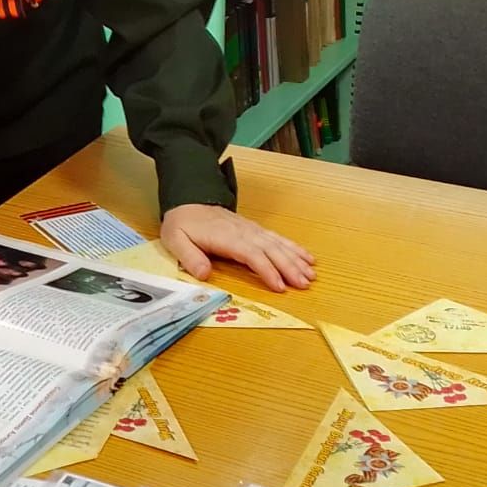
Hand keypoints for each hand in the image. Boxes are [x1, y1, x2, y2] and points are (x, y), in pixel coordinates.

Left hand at [161, 204, 315, 294]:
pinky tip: (307, 257)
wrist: (189, 200)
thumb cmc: (182, 223)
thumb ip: (190, 257)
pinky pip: (277, 238)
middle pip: (270, 250)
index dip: (267, 270)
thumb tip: (204, 274)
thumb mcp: (175, 240)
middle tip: (304, 284)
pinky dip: (294, 247)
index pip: (251, 254)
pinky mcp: (254, 229)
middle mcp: (243, 232)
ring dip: (296, 259)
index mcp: (226, 237)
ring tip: (311, 274)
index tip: (280, 286)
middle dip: (289, 267)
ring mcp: (251, 229)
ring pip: (278, 244)